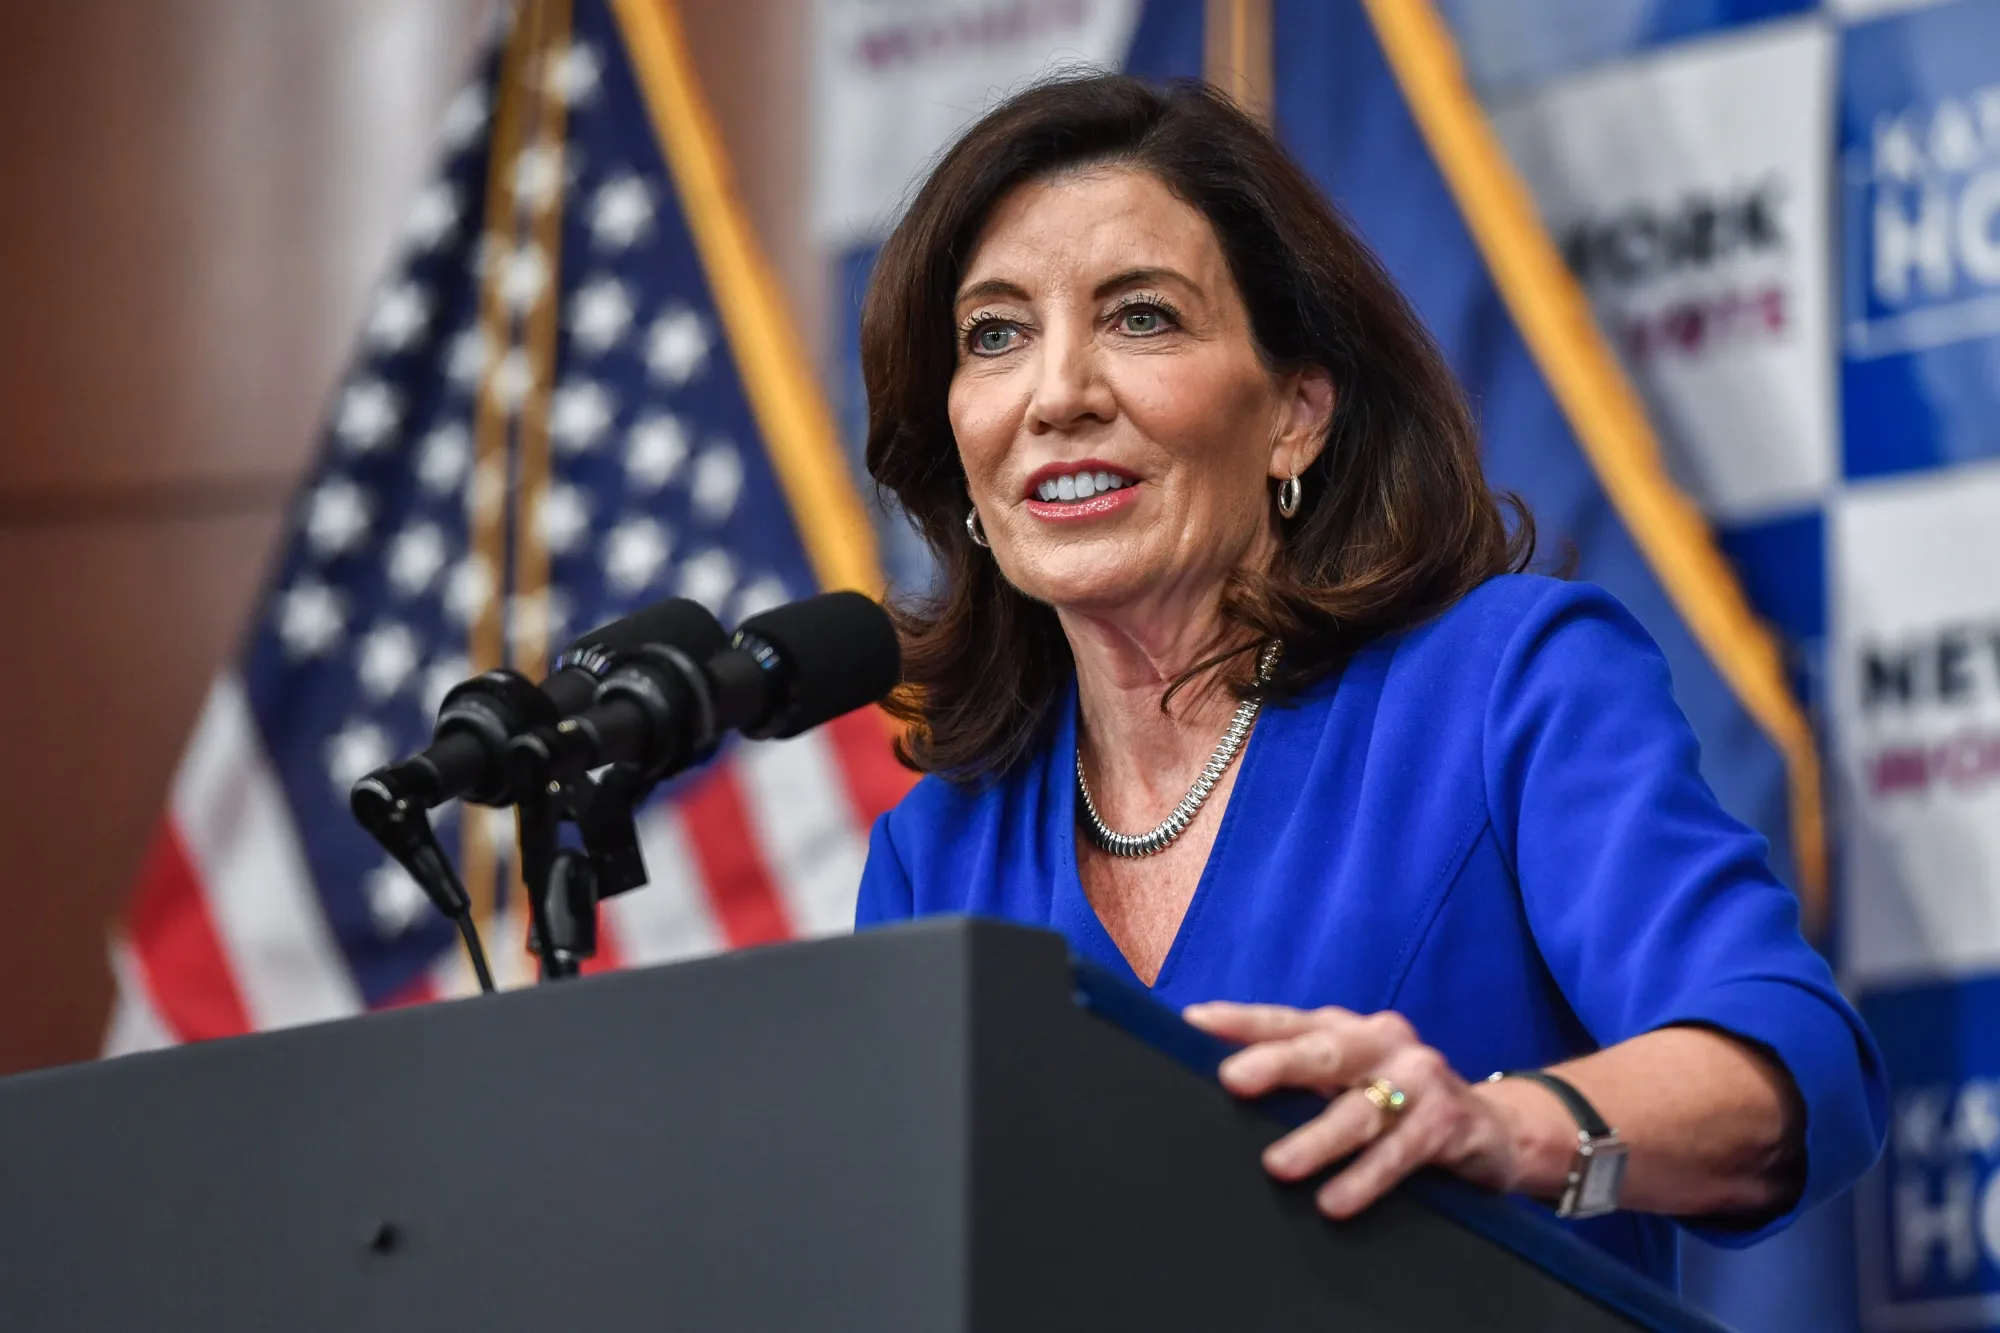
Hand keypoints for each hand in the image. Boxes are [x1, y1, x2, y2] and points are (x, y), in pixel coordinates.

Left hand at [1183, 1002, 1525, 1218]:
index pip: (1288, 1019)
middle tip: (1232, 1080)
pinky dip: (1367, 1177)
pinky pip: (1402, 1151)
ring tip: (1277, 1167)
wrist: (1494, 1130)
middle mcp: (1383, 1042)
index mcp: (1348, 1029)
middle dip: (1277, 1062)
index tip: (1194, 1021)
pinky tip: (1335, 1202)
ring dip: (1318, 1139)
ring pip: (1360, 1109)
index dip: (1242, 1019)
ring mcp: (1420, 1078)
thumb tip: (1220, 1084)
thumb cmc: (1398, 1104)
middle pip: (1324, 1050)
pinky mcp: (1448, 1121)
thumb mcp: (1349, 1082)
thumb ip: (1298, 1079)